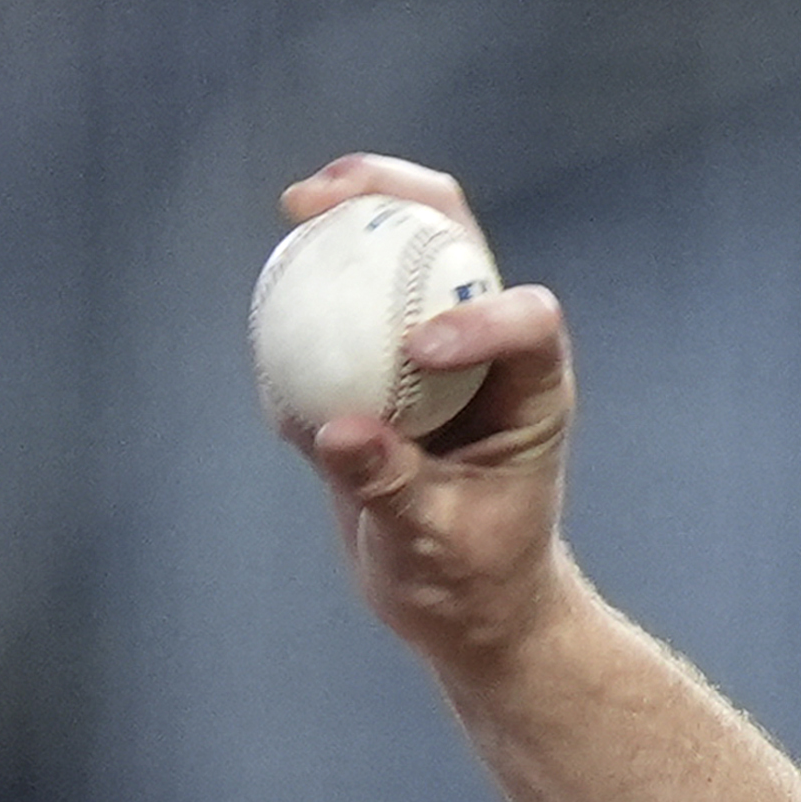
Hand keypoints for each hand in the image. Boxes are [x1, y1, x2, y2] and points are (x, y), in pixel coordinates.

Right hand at [279, 155, 577, 673]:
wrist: (461, 606)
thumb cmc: (471, 579)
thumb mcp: (431, 543)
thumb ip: (387, 486)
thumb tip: (333, 430)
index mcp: (531, 392)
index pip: (526, 321)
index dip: (478, 316)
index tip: (418, 351)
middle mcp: (488, 357)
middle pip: (459, 248)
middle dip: (406, 202)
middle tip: (334, 195)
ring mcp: (433, 357)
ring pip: (400, 261)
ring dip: (352, 222)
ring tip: (297, 206)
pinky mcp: (381, 374)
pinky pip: (344, 315)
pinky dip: (309, 291)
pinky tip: (269, 288)